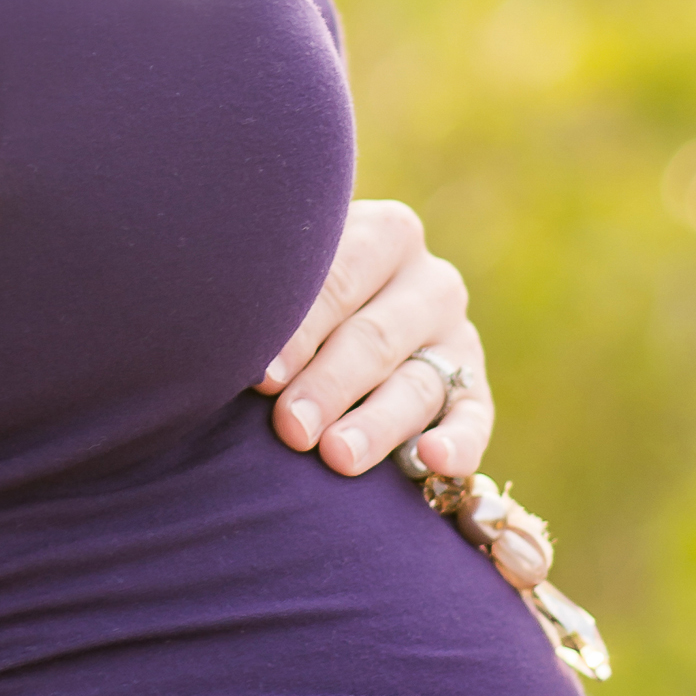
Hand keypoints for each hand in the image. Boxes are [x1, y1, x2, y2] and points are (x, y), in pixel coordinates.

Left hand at [261, 199, 493, 482]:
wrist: (334, 329)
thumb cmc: (287, 300)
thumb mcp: (287, 280)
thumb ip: (268, 297)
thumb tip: (223, 341)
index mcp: (384, 234)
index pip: (341, 278)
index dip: (300, 330)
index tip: (262, 375)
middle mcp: (429, 282)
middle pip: (376, 337)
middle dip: (329, 385)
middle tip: (290, 427)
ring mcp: (456, 338)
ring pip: (418, 385)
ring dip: (377, 425)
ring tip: (337, 457)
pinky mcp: (473, 391)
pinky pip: (473, 420)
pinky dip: (458, 443)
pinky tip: (432, 461)